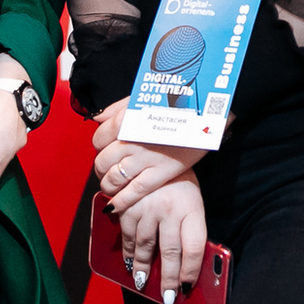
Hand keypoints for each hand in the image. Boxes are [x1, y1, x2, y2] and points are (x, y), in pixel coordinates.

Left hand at [91, 99, 206, 212]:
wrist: (205, 114)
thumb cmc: (176, 105)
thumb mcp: (144, 99)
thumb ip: (117, 108)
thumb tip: (98, 118)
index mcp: (125, 121)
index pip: (98, 139)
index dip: (100, 145)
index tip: (105, 148)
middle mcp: (131, 141)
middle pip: (102, 161)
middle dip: (102, 167)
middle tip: (109, 167)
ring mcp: (144, 159)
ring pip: (113, 179)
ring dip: (108, 185)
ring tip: (112, 184)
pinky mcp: (159, 174)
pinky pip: (133, 192)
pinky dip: (120, 201)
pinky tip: (115, 204)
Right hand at [118, 174, 206, 303]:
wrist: (156, 147)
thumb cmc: (179, 182)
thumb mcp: (193, 201)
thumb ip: (190, 228)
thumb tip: (185, 263)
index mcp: (191, 208)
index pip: (193, 247)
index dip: (190, 271)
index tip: (186, 287)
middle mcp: (169, 209)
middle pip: (170, 252)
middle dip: (167, 279)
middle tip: (166, 298)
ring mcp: (146, 206)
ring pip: (144, 246)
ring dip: (142, 268)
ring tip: (141, 282)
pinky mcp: (127, 203)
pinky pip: (126, 233)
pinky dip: (127, 251)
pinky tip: (129, 262)